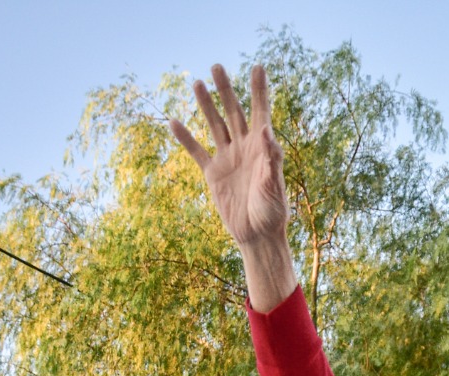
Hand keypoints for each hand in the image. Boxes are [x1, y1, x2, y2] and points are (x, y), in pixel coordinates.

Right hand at [169, 64, 296, 310]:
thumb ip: (271, 157)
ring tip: (197, 83)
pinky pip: (197, 152)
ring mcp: (227, 158)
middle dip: (226, 90)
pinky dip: (185, 138)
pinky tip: (174, 122)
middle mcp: (244, 148)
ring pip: (215, 125)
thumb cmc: (273, 212)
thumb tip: (265, 129)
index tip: (258, 67)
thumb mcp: (274, 184)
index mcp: (263, 148)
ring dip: (206, 105)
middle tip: (217, 66)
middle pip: (234, 112)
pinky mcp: (213, 173)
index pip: (261, 112)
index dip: (259, 91)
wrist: (257, 236)